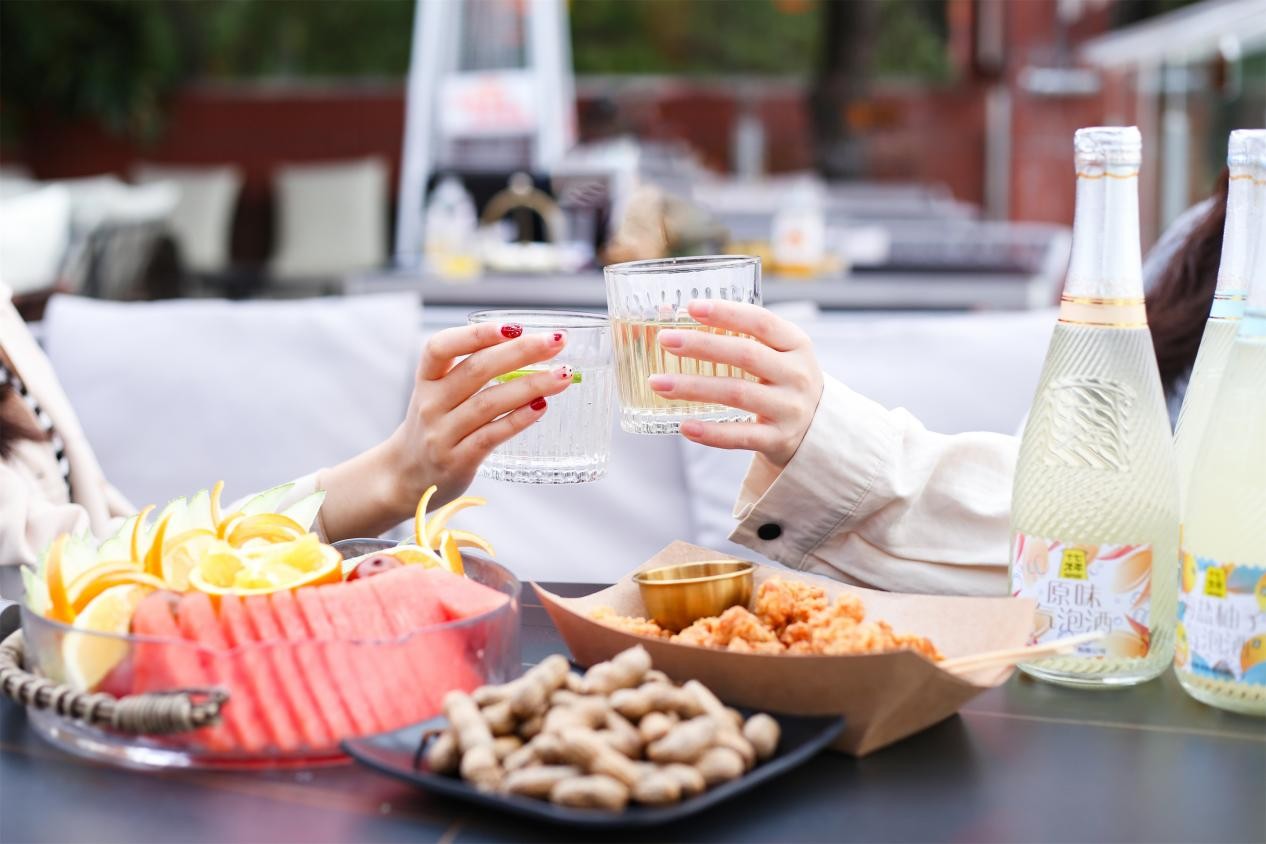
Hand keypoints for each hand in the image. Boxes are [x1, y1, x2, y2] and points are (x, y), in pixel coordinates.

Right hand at [319, 321, 572, 539]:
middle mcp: (431, 403)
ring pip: (489, 402)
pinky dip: (519, 419)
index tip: (514, 326)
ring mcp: (442, 433)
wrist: (408, 476)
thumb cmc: (437, 425)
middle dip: (521, 352)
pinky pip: (492, 435)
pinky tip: (542, 407)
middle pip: (476, 370)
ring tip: (562, 375)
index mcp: (427, 379)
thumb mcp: (440, 393)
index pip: (440, 347)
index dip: (476, 334)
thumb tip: (532, 347)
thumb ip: (472, 371)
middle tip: (556, 341)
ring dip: (530, 385)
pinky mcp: (458, 460)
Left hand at [647, 301, 822, 470]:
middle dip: (701, 346)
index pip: (761, 322)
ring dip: (693, 387)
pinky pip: (740, 436)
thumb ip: (736, 336)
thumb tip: (671, 316)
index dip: (726, 313)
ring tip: (658, 383)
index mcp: (796, 344)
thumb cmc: (781, 380)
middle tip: (665, 340)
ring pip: (737, 393)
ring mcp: (789, 409)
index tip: (692, 307)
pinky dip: (710, 432)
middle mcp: (797, 375)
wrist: (815, 429)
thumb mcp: (775, 354)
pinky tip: (684, 425)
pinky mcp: (778, 439)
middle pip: (746, 355)